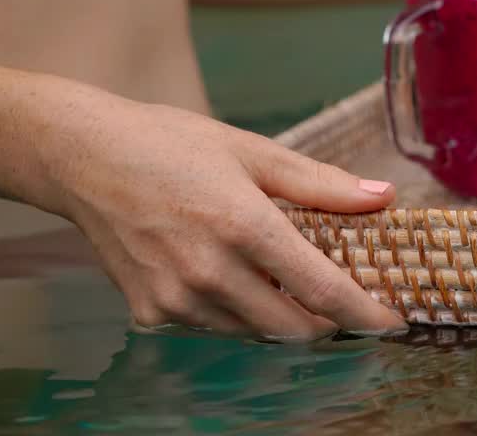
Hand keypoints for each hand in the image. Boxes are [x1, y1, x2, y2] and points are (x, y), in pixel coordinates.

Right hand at [33, 89, 404, 342]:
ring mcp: (176, 299)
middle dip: (330, 322)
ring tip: (292, 281)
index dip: (365, 313)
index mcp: (243, 226)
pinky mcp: (151, 313)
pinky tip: (239, 277)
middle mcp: (208, 272)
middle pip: (294, 327)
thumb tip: (383, 197)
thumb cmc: (172, 145)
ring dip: (285, 318)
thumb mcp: (255, 152)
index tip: (394, 319)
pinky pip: (216, 328)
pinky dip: (241, 313)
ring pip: (256, 332)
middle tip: (349, 299)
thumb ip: (322, 184)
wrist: (82, 158)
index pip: (322, 290)